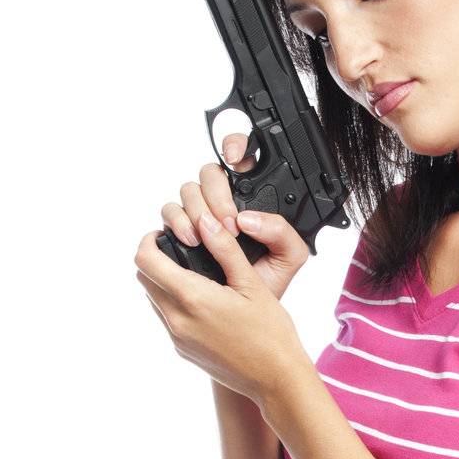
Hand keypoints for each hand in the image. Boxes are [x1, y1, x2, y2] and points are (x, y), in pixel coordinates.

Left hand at [135, 171, 307, 406]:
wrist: (274, 380)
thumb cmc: (270, 334)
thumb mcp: (252, 284)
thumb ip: (225, 250)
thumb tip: (205, 221)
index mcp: (192, 298)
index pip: (146, 260)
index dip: (149, 241)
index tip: (164, 235)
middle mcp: (177, 319)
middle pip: (144, 277)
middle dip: (155, 259)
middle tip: (182, 250)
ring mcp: (178, 337)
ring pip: (153, 298)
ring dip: (164, 281)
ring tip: (195, 275)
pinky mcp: (182, 350)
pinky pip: (167, 318)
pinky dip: (175, 303)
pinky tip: (204, 302)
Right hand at [158, 133, 309, 300]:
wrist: (246, 311)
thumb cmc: (268, 282)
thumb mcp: (289, 257)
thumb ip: (282, 232)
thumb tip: (248, 218)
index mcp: (251, 200)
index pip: (240, 158)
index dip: (234, 147)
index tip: (235, 159)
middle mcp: (222, 202)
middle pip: (209, 174)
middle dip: (217, 195)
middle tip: (229, 223)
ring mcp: (199, 214)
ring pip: (188, 191)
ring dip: (197, 210)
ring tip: (208, 237)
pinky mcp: (180, 229)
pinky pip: (170, 212)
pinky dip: (179, 223)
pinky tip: (193, 240)